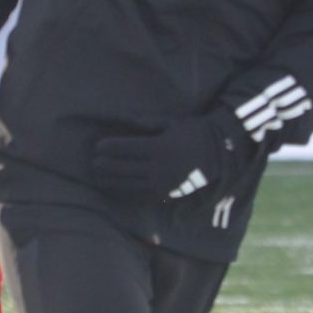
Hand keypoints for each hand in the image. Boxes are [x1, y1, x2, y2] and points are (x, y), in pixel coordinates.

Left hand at [89, 112, 248, 200]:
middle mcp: (159, 167)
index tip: (97, 147)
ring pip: (129, 184)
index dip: (109, 148)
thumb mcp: (170, 122)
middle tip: (93, 163)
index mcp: (159, 147)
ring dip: (111, 181)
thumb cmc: (193, 131)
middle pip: (124, 167)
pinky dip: (125, 193)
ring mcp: (163, 182)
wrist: (220, 152)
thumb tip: (120, 117)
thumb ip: (145, 121)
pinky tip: (115, 190)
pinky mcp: (167, 193)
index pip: (126, 149)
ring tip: (98, 178)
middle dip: (106, 166)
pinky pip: (141, 195)